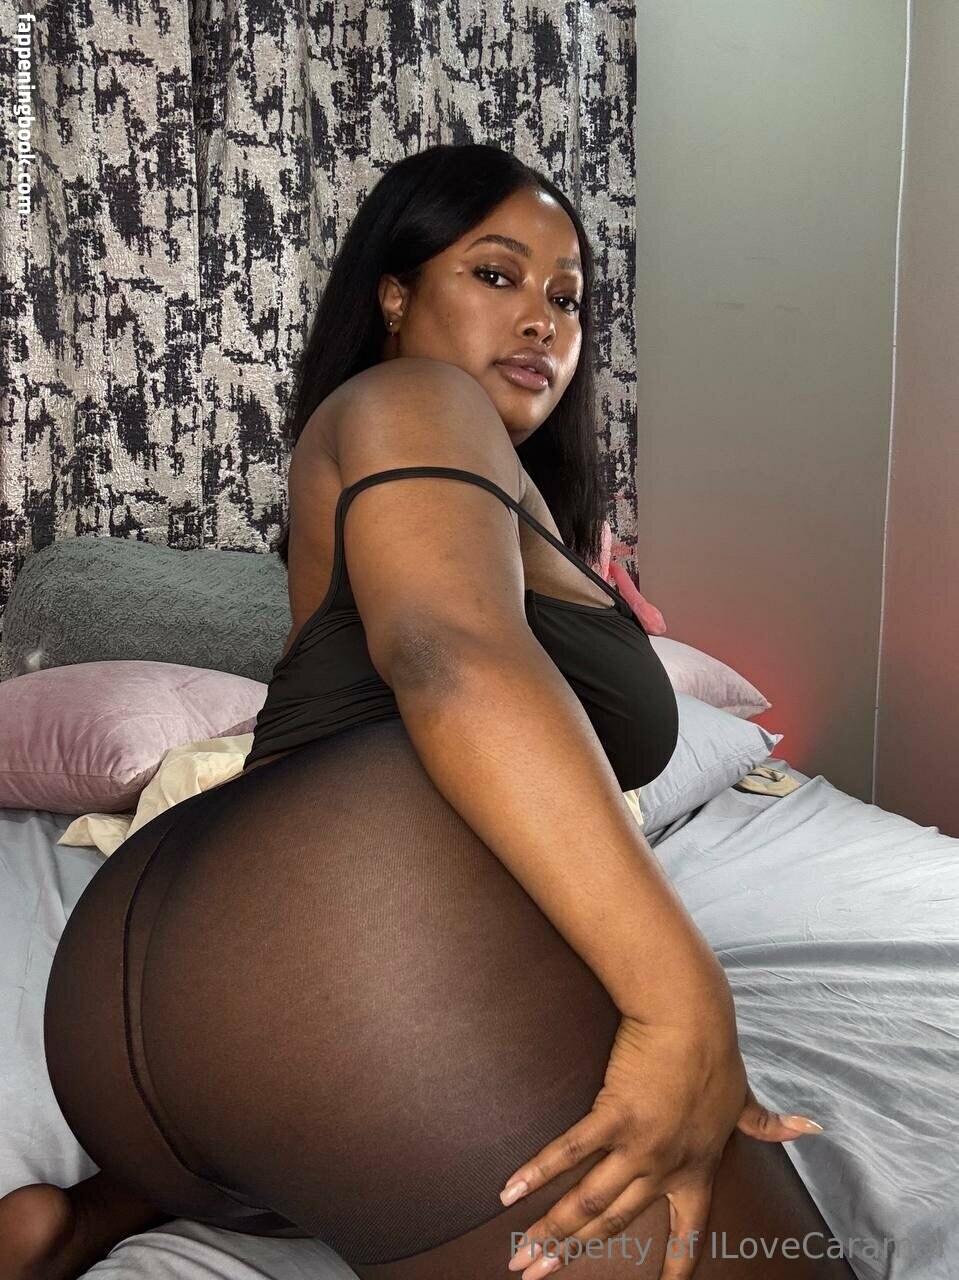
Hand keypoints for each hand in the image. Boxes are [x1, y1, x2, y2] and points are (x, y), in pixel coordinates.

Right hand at [500, 1012, 822, 1279]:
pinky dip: (538, 1173)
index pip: (687, 1232)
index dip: (675, 1266)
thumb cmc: (717, 1054)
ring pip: (586, 1202)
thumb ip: (768, 1123)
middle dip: (572, 1256)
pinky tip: (510, 1192)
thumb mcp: (746, 1097)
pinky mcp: (612, 1115)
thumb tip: (809, 1127)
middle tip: (536, 1276)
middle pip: (612, 1224)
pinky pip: (569, 1152)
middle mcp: (664, 1168)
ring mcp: (636, 1145)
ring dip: (550, 1231)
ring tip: (520, 1257)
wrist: (690, 1017)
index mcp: (697, 1169)